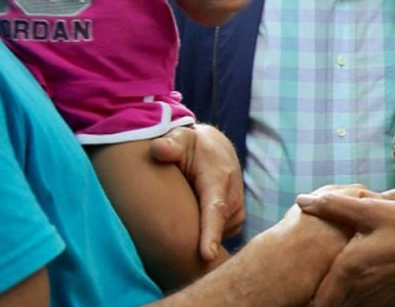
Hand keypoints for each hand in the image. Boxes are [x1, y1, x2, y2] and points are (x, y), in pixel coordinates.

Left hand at [149, 124, 244, 261]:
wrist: (214, 147)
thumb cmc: (191, 145)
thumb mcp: (179, 138)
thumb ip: (170, 144)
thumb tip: (158, 149)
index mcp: (218, 179)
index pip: (215, 210)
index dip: (211, 234)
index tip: (207, 256)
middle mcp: (232, 195)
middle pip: (213, 228)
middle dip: (195, 237)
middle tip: (172, 228)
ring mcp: (236, 208)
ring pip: (217, 233)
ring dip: (200, 231)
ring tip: (184, 210)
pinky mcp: (236, 218)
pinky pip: (221, 234)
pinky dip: (207, 232)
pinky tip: (193, 218)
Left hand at [296, 191, 394, 306]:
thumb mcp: (373, 208)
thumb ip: (334, 206)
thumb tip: (301, 201)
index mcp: (351, 270)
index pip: (316, 301)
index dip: (303, 299)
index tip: (295, 292)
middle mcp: (363, 291)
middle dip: (317, 300)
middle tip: (307, 290)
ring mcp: (381, 300)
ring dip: (338, 300)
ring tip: (328, 288)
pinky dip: (358, 301)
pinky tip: (360, 285)